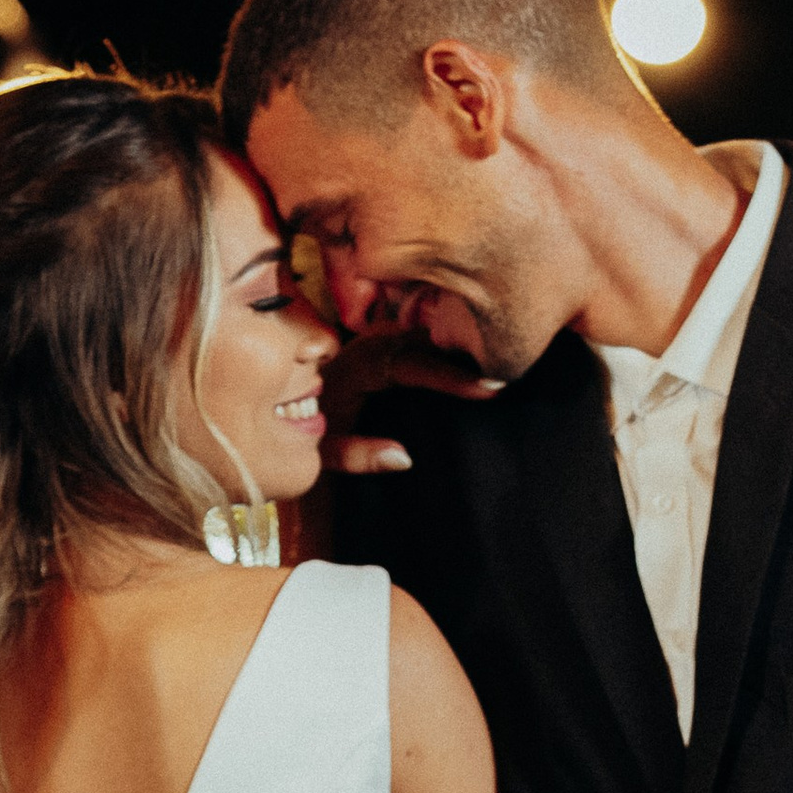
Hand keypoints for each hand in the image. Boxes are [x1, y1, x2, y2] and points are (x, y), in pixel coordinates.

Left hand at [317, 324, 499, 475]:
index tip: (488, 388)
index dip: (451, 377)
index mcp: (357, 366)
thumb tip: (405, 460)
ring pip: (430, 332)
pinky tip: (483, 352)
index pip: (411, 365)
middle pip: (429, 340)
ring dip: (465, 344)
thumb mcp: (324, 450)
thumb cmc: (302, 428)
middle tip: (513, 368)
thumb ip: (359, 455)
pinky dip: (453, 342)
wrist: (280, 402)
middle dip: (470, 352)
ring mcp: (381, 337)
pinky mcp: (388, 339)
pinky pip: (425, 335)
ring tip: (508, 356)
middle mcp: (371, 343)